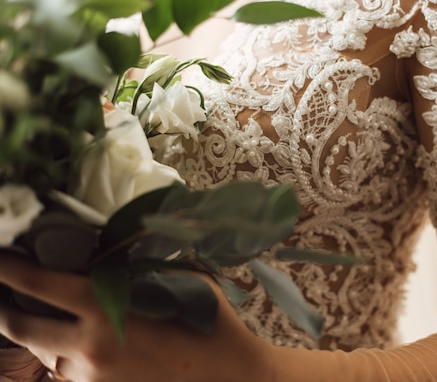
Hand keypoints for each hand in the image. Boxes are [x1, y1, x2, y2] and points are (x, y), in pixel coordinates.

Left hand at [0, 254, 275, 381]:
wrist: (228, 376)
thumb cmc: (208, 323)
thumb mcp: (175, 280)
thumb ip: (136, 267)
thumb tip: (107, 254)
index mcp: (104, 310)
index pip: (36, 284)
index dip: (7, 267)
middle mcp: (86, 347)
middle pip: (18, 326)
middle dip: (3, 305)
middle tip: (5, 290)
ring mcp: (90, 377)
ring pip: (44, 352)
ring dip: (44, 332)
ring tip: (61, 316)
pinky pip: (68, 371)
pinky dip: (69, 353)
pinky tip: (93, 342)